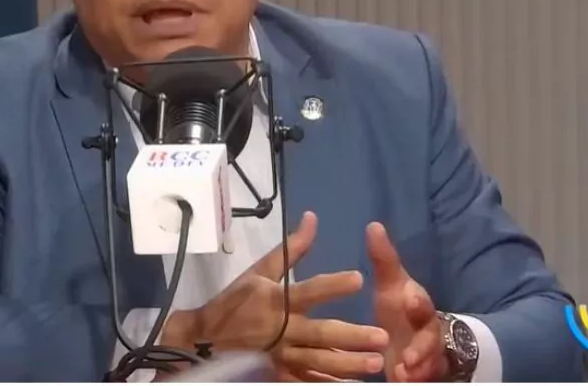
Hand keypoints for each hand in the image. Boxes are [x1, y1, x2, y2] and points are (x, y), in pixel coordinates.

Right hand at [163, 212, 388, 380]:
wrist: (206, 337)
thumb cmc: (236, 300)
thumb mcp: (260, 270)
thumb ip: (291, 249)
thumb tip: (313, 219)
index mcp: (277, 300)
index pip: (309, 290)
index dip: (333, 285)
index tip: (359, 279)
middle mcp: (282, 328)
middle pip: (321, 334)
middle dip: (352, 336)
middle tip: (382, 337)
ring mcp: (281, 355)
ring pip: (318, 361)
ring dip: (347, 364)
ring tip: (375, 365)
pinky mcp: (278, 373)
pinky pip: (305, 381)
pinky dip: (325, 383)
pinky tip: (349, 384)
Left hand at [367, 222, 448, 381]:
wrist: (416, 338)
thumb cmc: (400, 306)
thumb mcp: (391, 284)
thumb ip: (383, 260)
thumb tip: (373, 225)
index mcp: (419, 305)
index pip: (422, 303)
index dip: (417, 303)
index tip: (408, 300)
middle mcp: (427, 331)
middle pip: (431, 339)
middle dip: (423, 347)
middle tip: (408, 355)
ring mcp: (427, 354)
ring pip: (429, 363)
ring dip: (417, 369)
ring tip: (403, 373)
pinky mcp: (423, 373)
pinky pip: (424, 378)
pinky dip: (414, 380)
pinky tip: (400, 381)